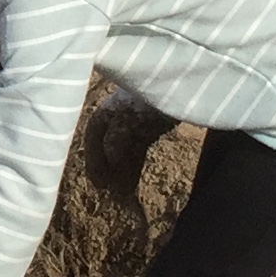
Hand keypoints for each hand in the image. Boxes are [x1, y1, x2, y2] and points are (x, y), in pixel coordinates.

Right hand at [83, 85, 176, 206]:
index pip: (94, 135)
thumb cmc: (150, 97)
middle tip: (108, 191)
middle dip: (107, 168)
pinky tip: (132, 181)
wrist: (181, 83)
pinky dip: (133, 165)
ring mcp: (135, 121)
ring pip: (122, 150)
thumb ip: (117, 138)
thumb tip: (109, 159)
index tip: (97, 182)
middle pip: (107, 145)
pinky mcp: (149, 127)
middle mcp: (118, 115)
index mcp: (108, 109)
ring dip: (120, 171)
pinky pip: (136, 150)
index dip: (94, 159)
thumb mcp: (130, 117)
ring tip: (121, 193)